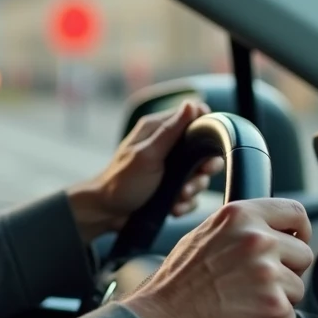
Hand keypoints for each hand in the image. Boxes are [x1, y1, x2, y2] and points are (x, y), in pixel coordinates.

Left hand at [66, 100, 224, 242]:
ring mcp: (169, 169)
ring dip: (192, 189)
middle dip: (203, 168)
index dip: (206, 129)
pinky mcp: (171, 189)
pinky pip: (190, 195)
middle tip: (196, 177)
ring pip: (198, 175)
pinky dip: (185, 203)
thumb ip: (170, 131)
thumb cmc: (122, 181)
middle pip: (202, 150)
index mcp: (157, 130)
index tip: (211, 145)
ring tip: (179, 197)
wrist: (106, 213)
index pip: (192, 117)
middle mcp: (166, 147)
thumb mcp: (147, 155)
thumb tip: (191, 104)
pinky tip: (173, 209)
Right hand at [121, 198, 312, 317]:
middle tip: (253, 284)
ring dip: (277, 300)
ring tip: (241, 303)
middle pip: (303, 254)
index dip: (298, 231)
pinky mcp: (275, 308)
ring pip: (297, 289)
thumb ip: (239, 229)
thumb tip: (268, 232)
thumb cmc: (175, 286)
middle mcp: (258, 240)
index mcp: (240, 217)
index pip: (295, 213)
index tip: (295, 243)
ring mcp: (269, 275)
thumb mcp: (201, 237)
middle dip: (286, 271)